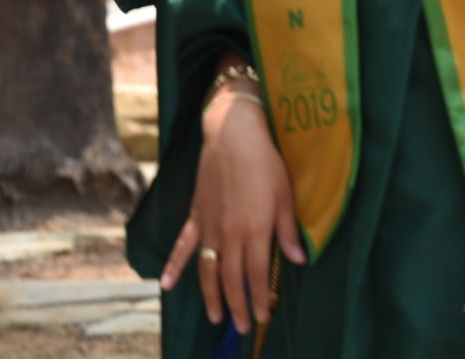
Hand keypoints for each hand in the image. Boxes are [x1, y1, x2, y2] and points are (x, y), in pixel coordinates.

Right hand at [161, 83, 304, 332]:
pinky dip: (173, 266)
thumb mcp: (286, 195)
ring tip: (215, 317)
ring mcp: (209, 228)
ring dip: (211, 296)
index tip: (261, 317)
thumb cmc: (266, 162)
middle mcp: (230, 235)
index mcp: (255, 231)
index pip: (257, 275)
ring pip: (207, 271)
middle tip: (240, 328)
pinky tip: (164, 284)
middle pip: (231, 280)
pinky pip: (183, 246)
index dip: (259, 298)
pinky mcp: (196, 216)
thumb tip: (299, 261)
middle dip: (237, 306)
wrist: (234, 136)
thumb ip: (289, 232)